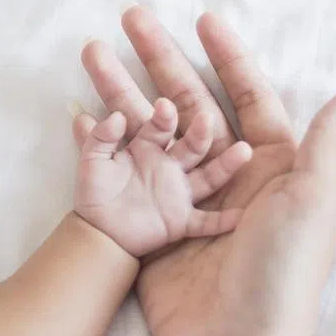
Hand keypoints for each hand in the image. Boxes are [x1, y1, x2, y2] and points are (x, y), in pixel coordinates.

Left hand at [72, 99, 250, 256]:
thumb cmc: (95, 191)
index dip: (163, 117)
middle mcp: (170, 166)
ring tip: (244, 150)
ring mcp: (179, 192)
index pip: (160, 127)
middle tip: (206, 119)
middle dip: (199, 133)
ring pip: (208, 177)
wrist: (97, 230)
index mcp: (149, 147)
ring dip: (226, 165)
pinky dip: (223, 221)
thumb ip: (99, 137)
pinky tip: (242, 215)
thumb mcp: (91, 160)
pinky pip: (206, 222)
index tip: (164, 105)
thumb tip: (113, 115)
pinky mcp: (181, 221)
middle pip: (191, 147)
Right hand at [78, 7, 335, 335]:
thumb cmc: (281, 270)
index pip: (248, 94)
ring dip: (121, 89)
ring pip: (151, 126)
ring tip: (92, 53)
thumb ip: (326, 143)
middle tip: (132, 19)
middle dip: (161, 57)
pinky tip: (81, 111)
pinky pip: (126, 166)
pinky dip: (104, 137)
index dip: (226, 55)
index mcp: (272, 165)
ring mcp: (186, 193)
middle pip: (191, 99)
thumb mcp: (312, 202)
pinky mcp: (154, 218)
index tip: (201, 19)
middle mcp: (228, 173)